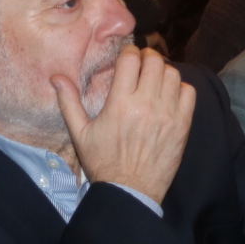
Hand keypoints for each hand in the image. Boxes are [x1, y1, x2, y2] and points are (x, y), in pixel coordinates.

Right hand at [52, 45, 194, 206]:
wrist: (130, 192)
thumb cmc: (103, 162)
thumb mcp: (80, 133)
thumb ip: (69, 102)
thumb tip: (55, 77)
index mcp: (120, 103)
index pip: (130, 59)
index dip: (129, 51)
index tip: (127, 56)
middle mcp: (145, 105)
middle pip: (154, 61)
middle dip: (147, 57)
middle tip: (142, 64)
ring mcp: (167, 115)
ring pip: (173, 74)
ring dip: (163, 72)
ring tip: (155, 79)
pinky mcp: (182, 126)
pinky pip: (189, 93)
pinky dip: (180, 88)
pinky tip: (169, 95)